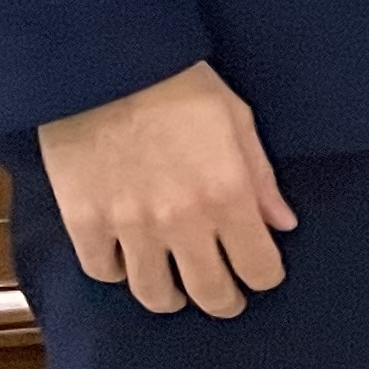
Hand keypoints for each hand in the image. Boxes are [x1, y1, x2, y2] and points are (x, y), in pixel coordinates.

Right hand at [35, 61, 296, 317]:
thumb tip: (282, 225)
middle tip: (227, 298)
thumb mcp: (238, 121)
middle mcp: (182, 222)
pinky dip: (119, 272)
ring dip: (171, 297)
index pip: (257, 266)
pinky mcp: (86, 223)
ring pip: (153, 294)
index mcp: (228, 195)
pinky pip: (104, 271)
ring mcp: (130, 228)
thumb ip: (261, 180)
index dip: (265, 277)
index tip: (264, 275)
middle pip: (208, 291)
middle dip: (224, 301)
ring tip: (178, 290)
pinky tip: (129, 262)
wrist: (106, 67)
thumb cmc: (180, 84)